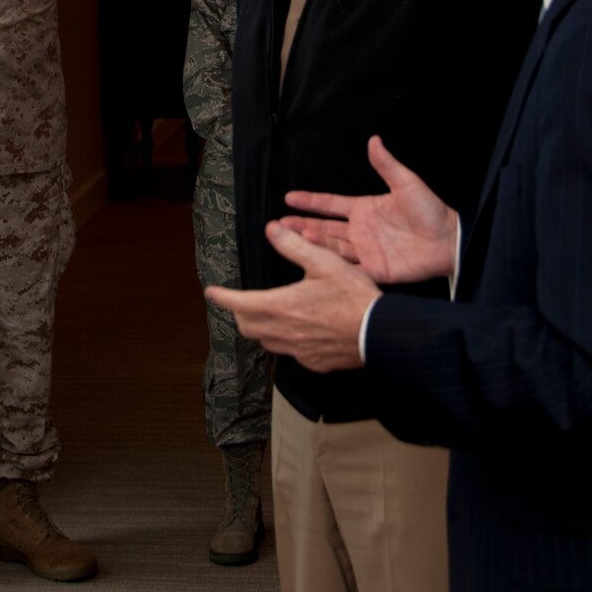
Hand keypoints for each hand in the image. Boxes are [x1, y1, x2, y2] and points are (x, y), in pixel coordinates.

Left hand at [204, 223, 378, 371]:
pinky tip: (299, 331)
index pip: (239, 303)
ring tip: (268, 315)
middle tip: (241, 301)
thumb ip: (294, 246)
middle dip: (239, 312)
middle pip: (247, 326)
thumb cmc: (353, 296)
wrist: (379, 332)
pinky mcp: (313, 362)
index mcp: (281, 306)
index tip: (211, 292)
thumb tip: (272, 229)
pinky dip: (286, 341)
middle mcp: (284, 332)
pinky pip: (290, 353)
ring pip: (266, 342)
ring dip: (261, 328)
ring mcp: (298, 350)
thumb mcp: (324, 262)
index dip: (222, 297)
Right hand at [278, 136, 457, 285]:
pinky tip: (316, 259)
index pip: (330, 204)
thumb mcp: (406, 183)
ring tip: (293, 235)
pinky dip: (333, 264)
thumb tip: (374, 140)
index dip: (310, 201)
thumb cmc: (431, 210)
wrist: (448, 240)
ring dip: (313, 242)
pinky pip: (349, 268)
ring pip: (332, 247)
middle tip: (279, 223)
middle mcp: (361, 230)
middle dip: (301, 224)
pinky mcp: (375, 269)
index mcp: (365, 209)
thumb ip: (386, 165)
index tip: (289, 197)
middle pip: (324, 227)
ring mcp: (366, 250)